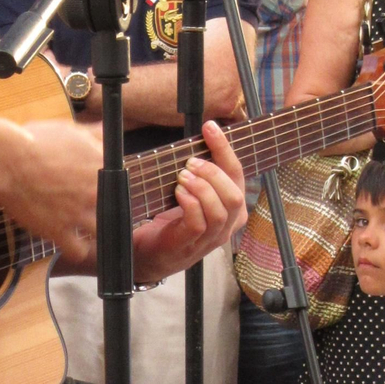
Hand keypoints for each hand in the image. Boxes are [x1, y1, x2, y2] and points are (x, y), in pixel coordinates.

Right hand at [0, 116, 101, 265]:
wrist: (7, 161)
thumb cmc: (33, 142)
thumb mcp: (68, 129)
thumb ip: (93, 134)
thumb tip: (107, 132)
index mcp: (102, 166)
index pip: (119, 182)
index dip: (109, 187)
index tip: (97, 189)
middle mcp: (96, 191)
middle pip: (115, 209)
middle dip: (104, 210)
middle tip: (88, 208)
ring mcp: (80, 214)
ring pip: (101, 232)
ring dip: (94, 232)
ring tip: (83, 229)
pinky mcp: (60, 231)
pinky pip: (78, 251)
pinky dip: (77, 250)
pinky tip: (72, 244)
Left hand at [131, 119, 246, 282]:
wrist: (146, 255)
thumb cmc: (169, 222)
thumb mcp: (191, 195)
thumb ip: (199, 173)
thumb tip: (197, 137)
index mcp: (231, 211)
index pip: (238, 176)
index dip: (225, 150)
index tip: (210, 128)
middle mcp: (226, 227)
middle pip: (236, 195)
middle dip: (214, 172)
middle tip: (191, 162)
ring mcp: (209, 239)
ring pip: (221, 210)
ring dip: (202, 187)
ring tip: (182, 177)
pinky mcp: (189, 245)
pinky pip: (199, 222)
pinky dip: (190, 202)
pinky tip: (178, 193)